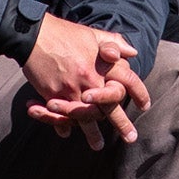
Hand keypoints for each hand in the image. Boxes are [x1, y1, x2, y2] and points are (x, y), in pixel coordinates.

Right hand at [23, 15, 148, 151]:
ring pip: (87, 118)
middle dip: (122, 123)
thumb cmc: (64, 33)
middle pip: (111, 106)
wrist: (34, 35)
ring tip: (98, 145)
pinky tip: (67, 132)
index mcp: (104, 64)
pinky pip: (63, 116)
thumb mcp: (93, 35)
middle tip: (130, 138)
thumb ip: (114, 43)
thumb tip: (132, 52)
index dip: (139, 92)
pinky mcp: (54, 95)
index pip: (129, 80)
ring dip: (93, 134)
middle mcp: (91, 79)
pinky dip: (64, 125)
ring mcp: (72, 89)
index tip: (145, 105)